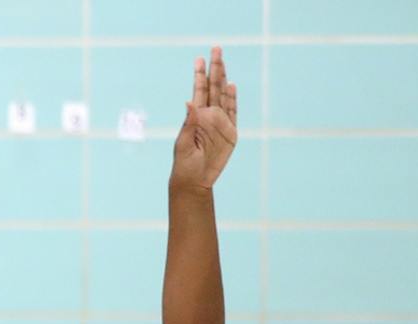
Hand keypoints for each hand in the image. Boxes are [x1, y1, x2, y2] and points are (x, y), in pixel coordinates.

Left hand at [171, 47, 237, 191]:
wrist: (194, 181)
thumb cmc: (184, 163)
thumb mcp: (184, 143)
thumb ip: (189, 122)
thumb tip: (189, 102)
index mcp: (195, 117)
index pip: (199, 91)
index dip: (200, 75)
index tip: (199, 58)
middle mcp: (209, 116)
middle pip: (213, 87)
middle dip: (215, 68)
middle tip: (215, 48)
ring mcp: (220, 122)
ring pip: (224, 96)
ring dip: (223, 79)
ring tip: (222, 62)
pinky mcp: (231, 132)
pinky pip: (233, 112)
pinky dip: (233, 99)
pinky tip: (231, 86)